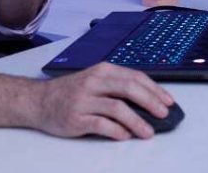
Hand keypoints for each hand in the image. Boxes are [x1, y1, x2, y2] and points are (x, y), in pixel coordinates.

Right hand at [36, 63, 173, 139]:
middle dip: (150, 101)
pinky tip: (125, 136)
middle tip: (163, 114)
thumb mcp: (95, 80)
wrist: (39, 101)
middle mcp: (94, 81)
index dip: (154, 89)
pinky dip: (116, 131)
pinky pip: (101, 124)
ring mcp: (84, 99)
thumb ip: (117, 86)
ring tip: (148, 132)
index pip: (135, 76)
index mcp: (103, 70)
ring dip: (137, 121)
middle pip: (129, 88)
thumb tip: (147, 101)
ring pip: (117, 107)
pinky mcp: (76, 117)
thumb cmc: (71, 92)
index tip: (168, 101)